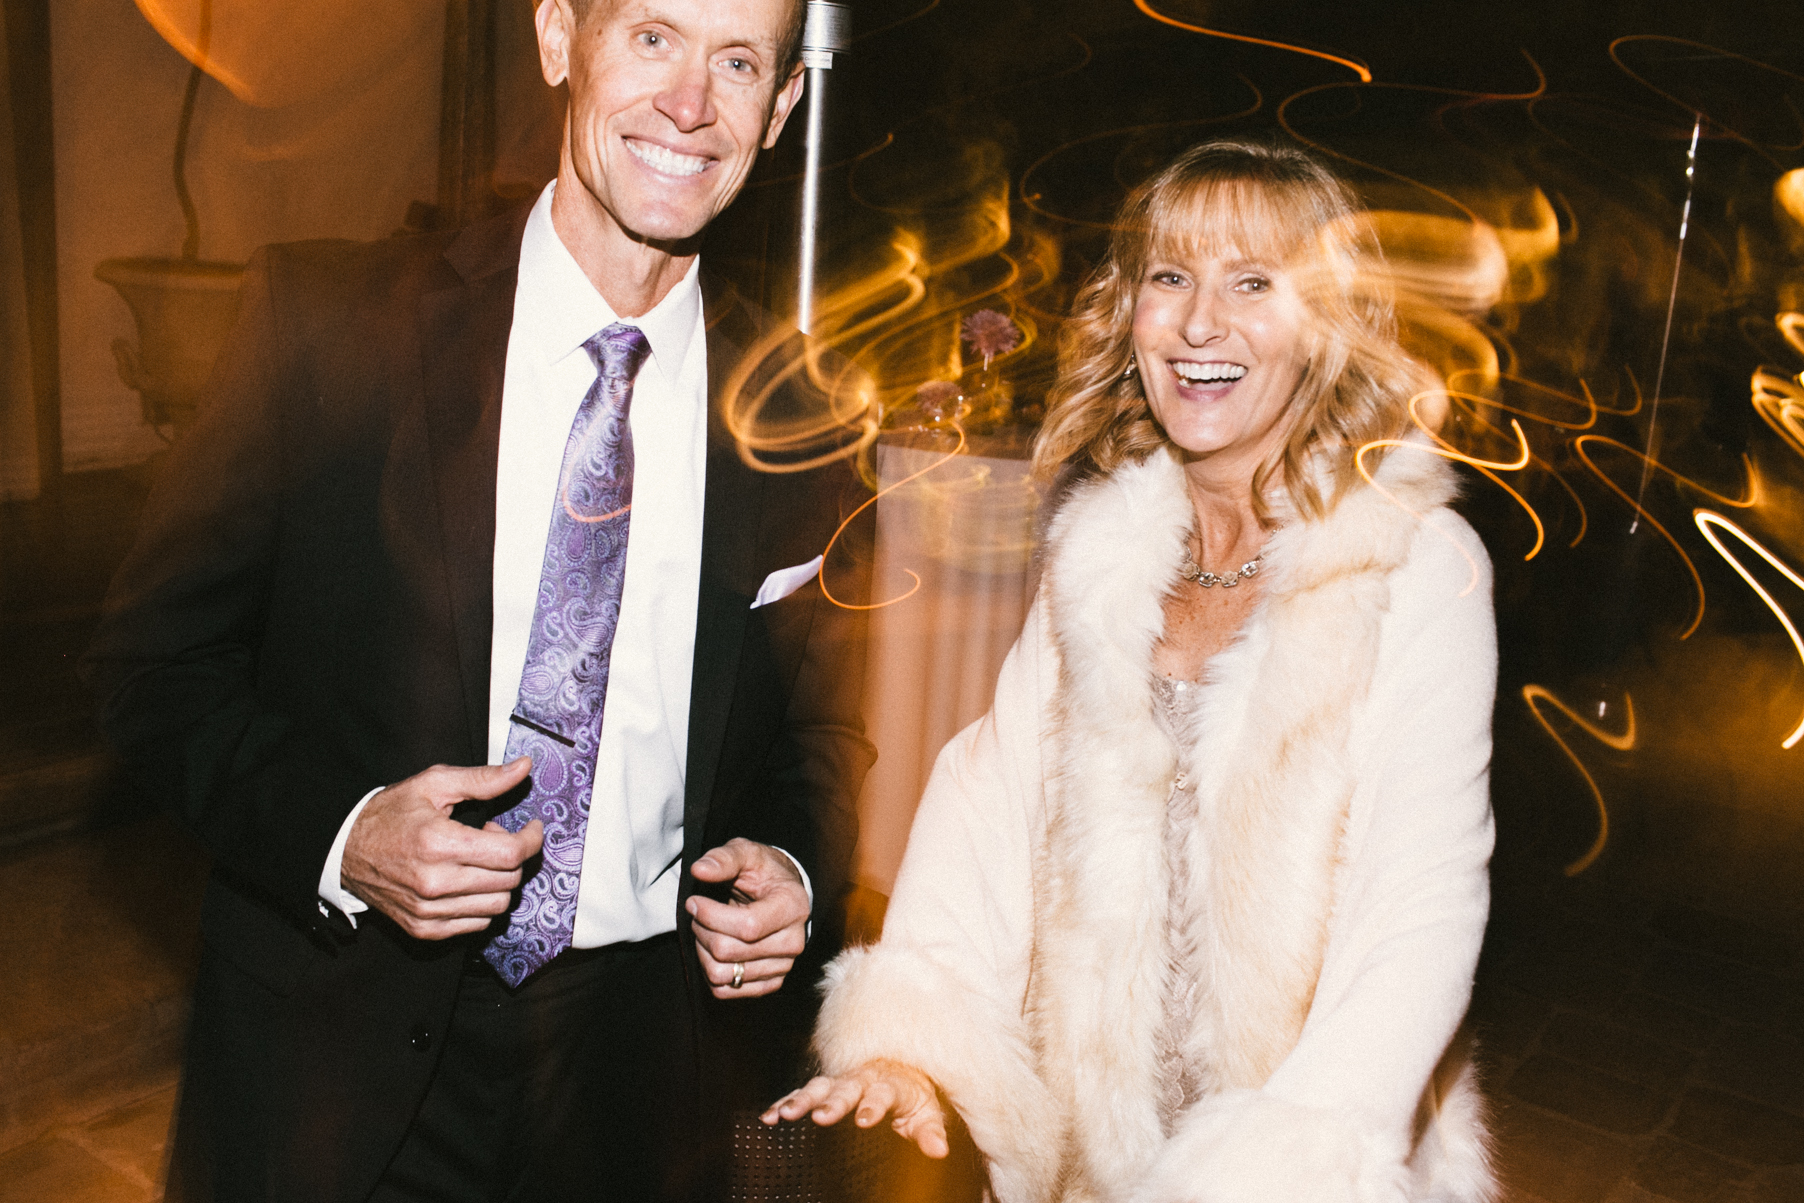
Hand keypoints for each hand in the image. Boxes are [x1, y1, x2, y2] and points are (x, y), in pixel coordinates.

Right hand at [341, 758, 543, 939]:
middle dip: (514, 856)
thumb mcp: (434, 785)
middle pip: (508, 880)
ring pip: (497, 905)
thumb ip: (483, 779)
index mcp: (438, 843)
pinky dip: (482, 903)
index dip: (531, 840)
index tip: (532, 828)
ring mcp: (428, 911)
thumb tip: (523, 768)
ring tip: (478, 860)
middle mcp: (434, 883)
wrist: (343, 850)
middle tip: (493, 837)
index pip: (510, 854)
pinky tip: (467, 881)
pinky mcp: (423, 929)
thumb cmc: (389, 814)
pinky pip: (477, 923)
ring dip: (500, 881)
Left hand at [685, 837, 808, 997]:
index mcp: (793, 907)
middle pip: (729, 952)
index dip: (711, 916)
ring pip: (723, 975)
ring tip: (704, 930)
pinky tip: (712, 949)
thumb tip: (700, 870)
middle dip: (702, 930)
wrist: (780, 894)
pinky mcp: (770, 983)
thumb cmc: (763, 872)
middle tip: (696, 913)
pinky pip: (726, 991)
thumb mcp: (746, 853)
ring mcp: (783, 966)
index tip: (694, 901)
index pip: (747, 927)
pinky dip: (710, 971)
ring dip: (702, 952)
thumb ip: (724, 858)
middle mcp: (793, 941)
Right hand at [760, 1060, 948, 1158]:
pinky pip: (800, 1092)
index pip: (882, 1094)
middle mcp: (861, 1079)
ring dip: (801, 1100)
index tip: (865, 1120)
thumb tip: (939, 1151)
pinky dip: (784, 1102)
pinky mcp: (824, 1087)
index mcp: (889, 1084)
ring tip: (784, 1114)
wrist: (897, 1068)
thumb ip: (930, 1132)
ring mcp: (840, 1081)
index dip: (873, 1106)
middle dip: (833, 1102)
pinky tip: (769, 1116)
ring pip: (818, 1087)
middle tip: (820, 1115)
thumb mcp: (927, 1113)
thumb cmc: (912, 1094)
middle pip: (845, 1088)